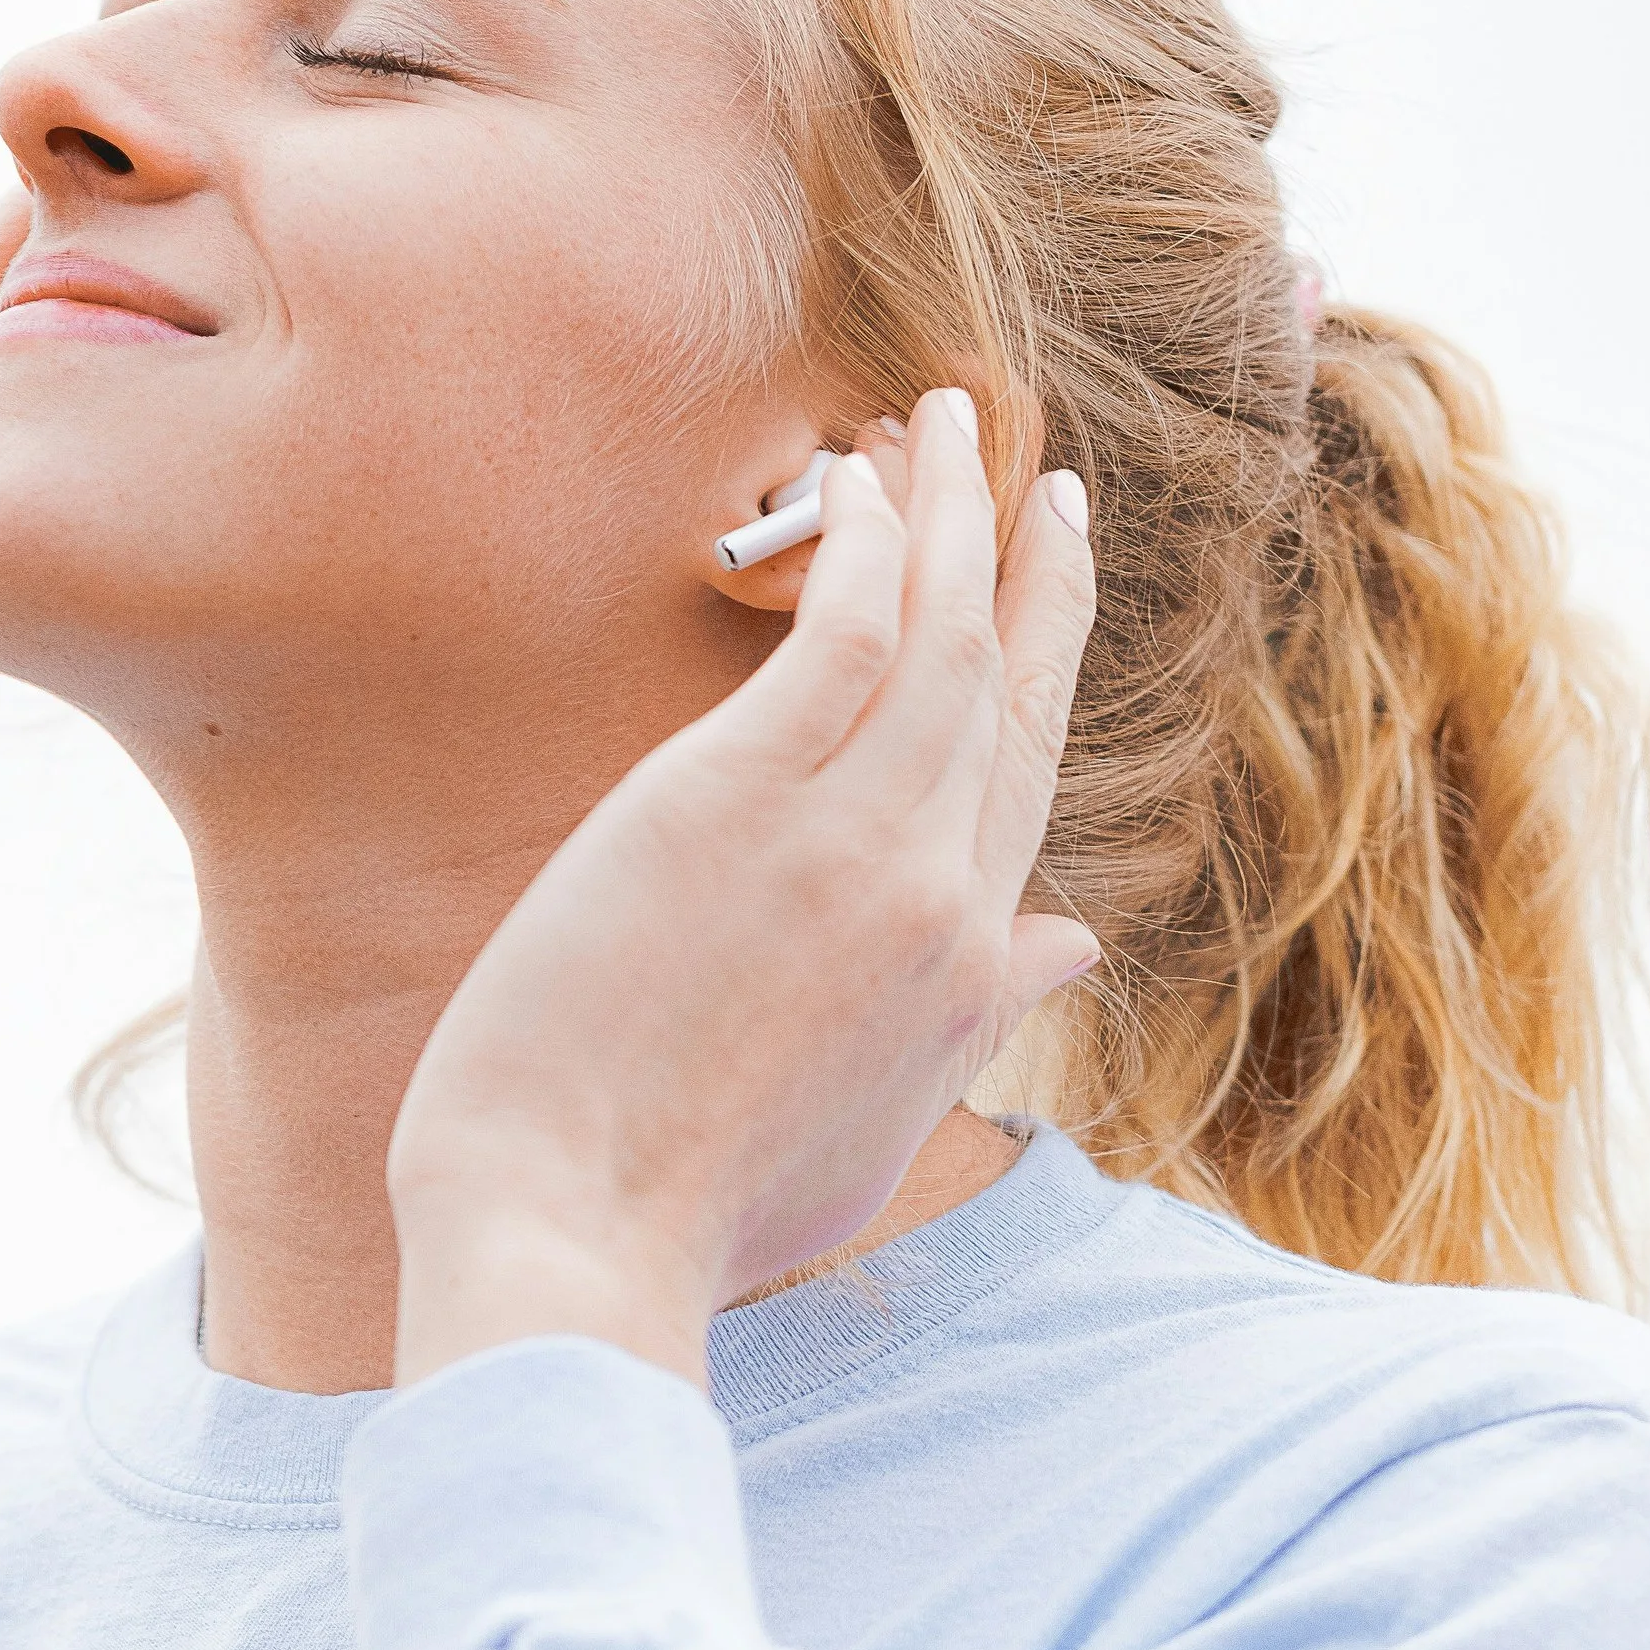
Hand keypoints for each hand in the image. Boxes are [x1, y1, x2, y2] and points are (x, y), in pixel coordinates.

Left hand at [386, 391, 1098, 1387]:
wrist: (578, 1234)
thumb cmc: (696, 1199)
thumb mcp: (879, 1123)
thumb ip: (977, 1017)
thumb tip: (1071, 941)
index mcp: (960, 963)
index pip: (1024, 775)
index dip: (1046, 661)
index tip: (1048, 574)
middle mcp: (937, 888)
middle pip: (1005, 688)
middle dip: (1025, 566)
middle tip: (1033, 473)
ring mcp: (850, 838)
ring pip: (938, 635)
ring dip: (949, 513)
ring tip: (939, 414)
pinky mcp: (740, 797)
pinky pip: (844, 635)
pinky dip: (866, 546)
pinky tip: (856, 478)